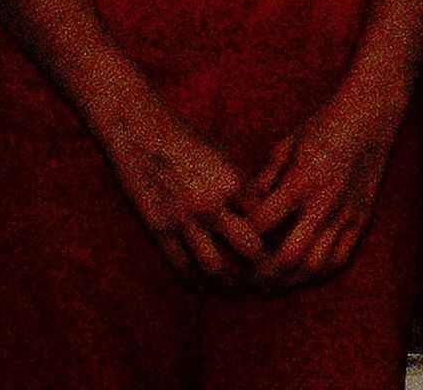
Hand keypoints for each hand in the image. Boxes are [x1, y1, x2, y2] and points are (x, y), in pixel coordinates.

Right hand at [94, 94, 264, 290]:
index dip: (275, 236)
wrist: (139, 130)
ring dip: (229, 284)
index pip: (265, 220)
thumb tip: (259, 212)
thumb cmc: (186, 138)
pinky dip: (194, 281)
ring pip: (215, 266)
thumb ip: (239, 186)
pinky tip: (202, 289)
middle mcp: (212, 205)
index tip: (282, 248)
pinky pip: (180, 264)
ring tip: (237, 292)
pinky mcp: (158, 228)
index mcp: (234, 182)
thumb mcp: (223, 157)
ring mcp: (183, 220)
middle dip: (261, 267)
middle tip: (268, 279)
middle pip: (248, 249)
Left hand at [237, 75, 407, 292]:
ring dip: (290, 281)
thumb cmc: (325, 123)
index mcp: (303, 180)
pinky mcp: (363, 217)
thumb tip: (244, 208)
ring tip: (272, 284)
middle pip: (289, 257)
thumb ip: (264, 178)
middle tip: (246, 280)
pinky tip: (302, 274)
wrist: (372, 113)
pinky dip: (319, 273)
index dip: (242, 237)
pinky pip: (340, 258)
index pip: (261, 225)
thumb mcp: (288, 143)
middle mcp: (326, 202)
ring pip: (315, 265)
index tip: (231, 241)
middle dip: (264, 274)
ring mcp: (347, 213)